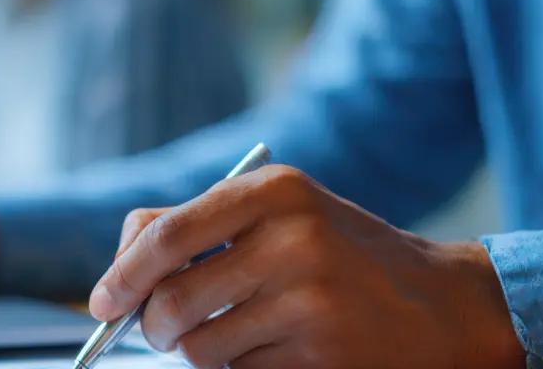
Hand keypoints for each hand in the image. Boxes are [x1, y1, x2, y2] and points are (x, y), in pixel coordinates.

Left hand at [89, 165, 523, 367]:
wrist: (441, 305)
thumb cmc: (339, 256)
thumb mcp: (281, 214)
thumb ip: (199, 225)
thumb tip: (119, 268)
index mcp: (275, 190)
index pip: (167, 234)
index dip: (122, 274)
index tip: (102, 302)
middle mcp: (293, 238)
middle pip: (173, 300)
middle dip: (153, 327)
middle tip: (161, 332)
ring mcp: (309, 298)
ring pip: (199, 346)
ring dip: (197, 352)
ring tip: (231, 336)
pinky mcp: (321, 351)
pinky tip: (274, 350)